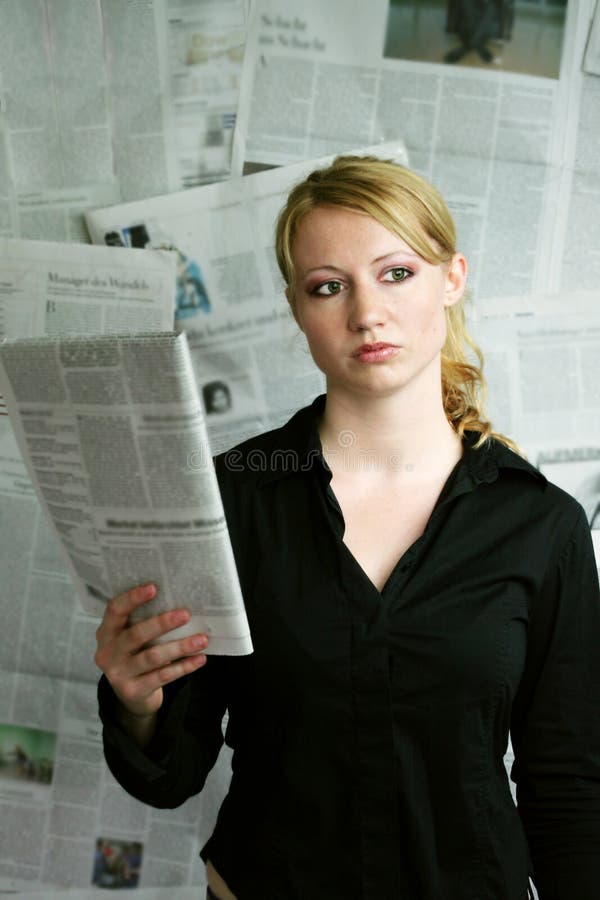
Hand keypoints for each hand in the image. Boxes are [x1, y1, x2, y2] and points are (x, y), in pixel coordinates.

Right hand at [94, 583, 209, 718]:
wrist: (131, 695)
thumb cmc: (136, 656)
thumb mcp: (131, 639)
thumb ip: (143, 623)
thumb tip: (179, 603)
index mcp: (106, 632)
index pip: (114, 610)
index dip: (132, 598)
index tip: (154, 588)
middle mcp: (108, 653)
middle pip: (136, 634)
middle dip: (162, 623)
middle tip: (186, 614)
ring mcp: (119, 674)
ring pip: (153, 657)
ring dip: (180, 647)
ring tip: (202, 640)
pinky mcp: (133, 691)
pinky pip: (163, 676)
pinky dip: (184, 667)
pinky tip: (199, 659)